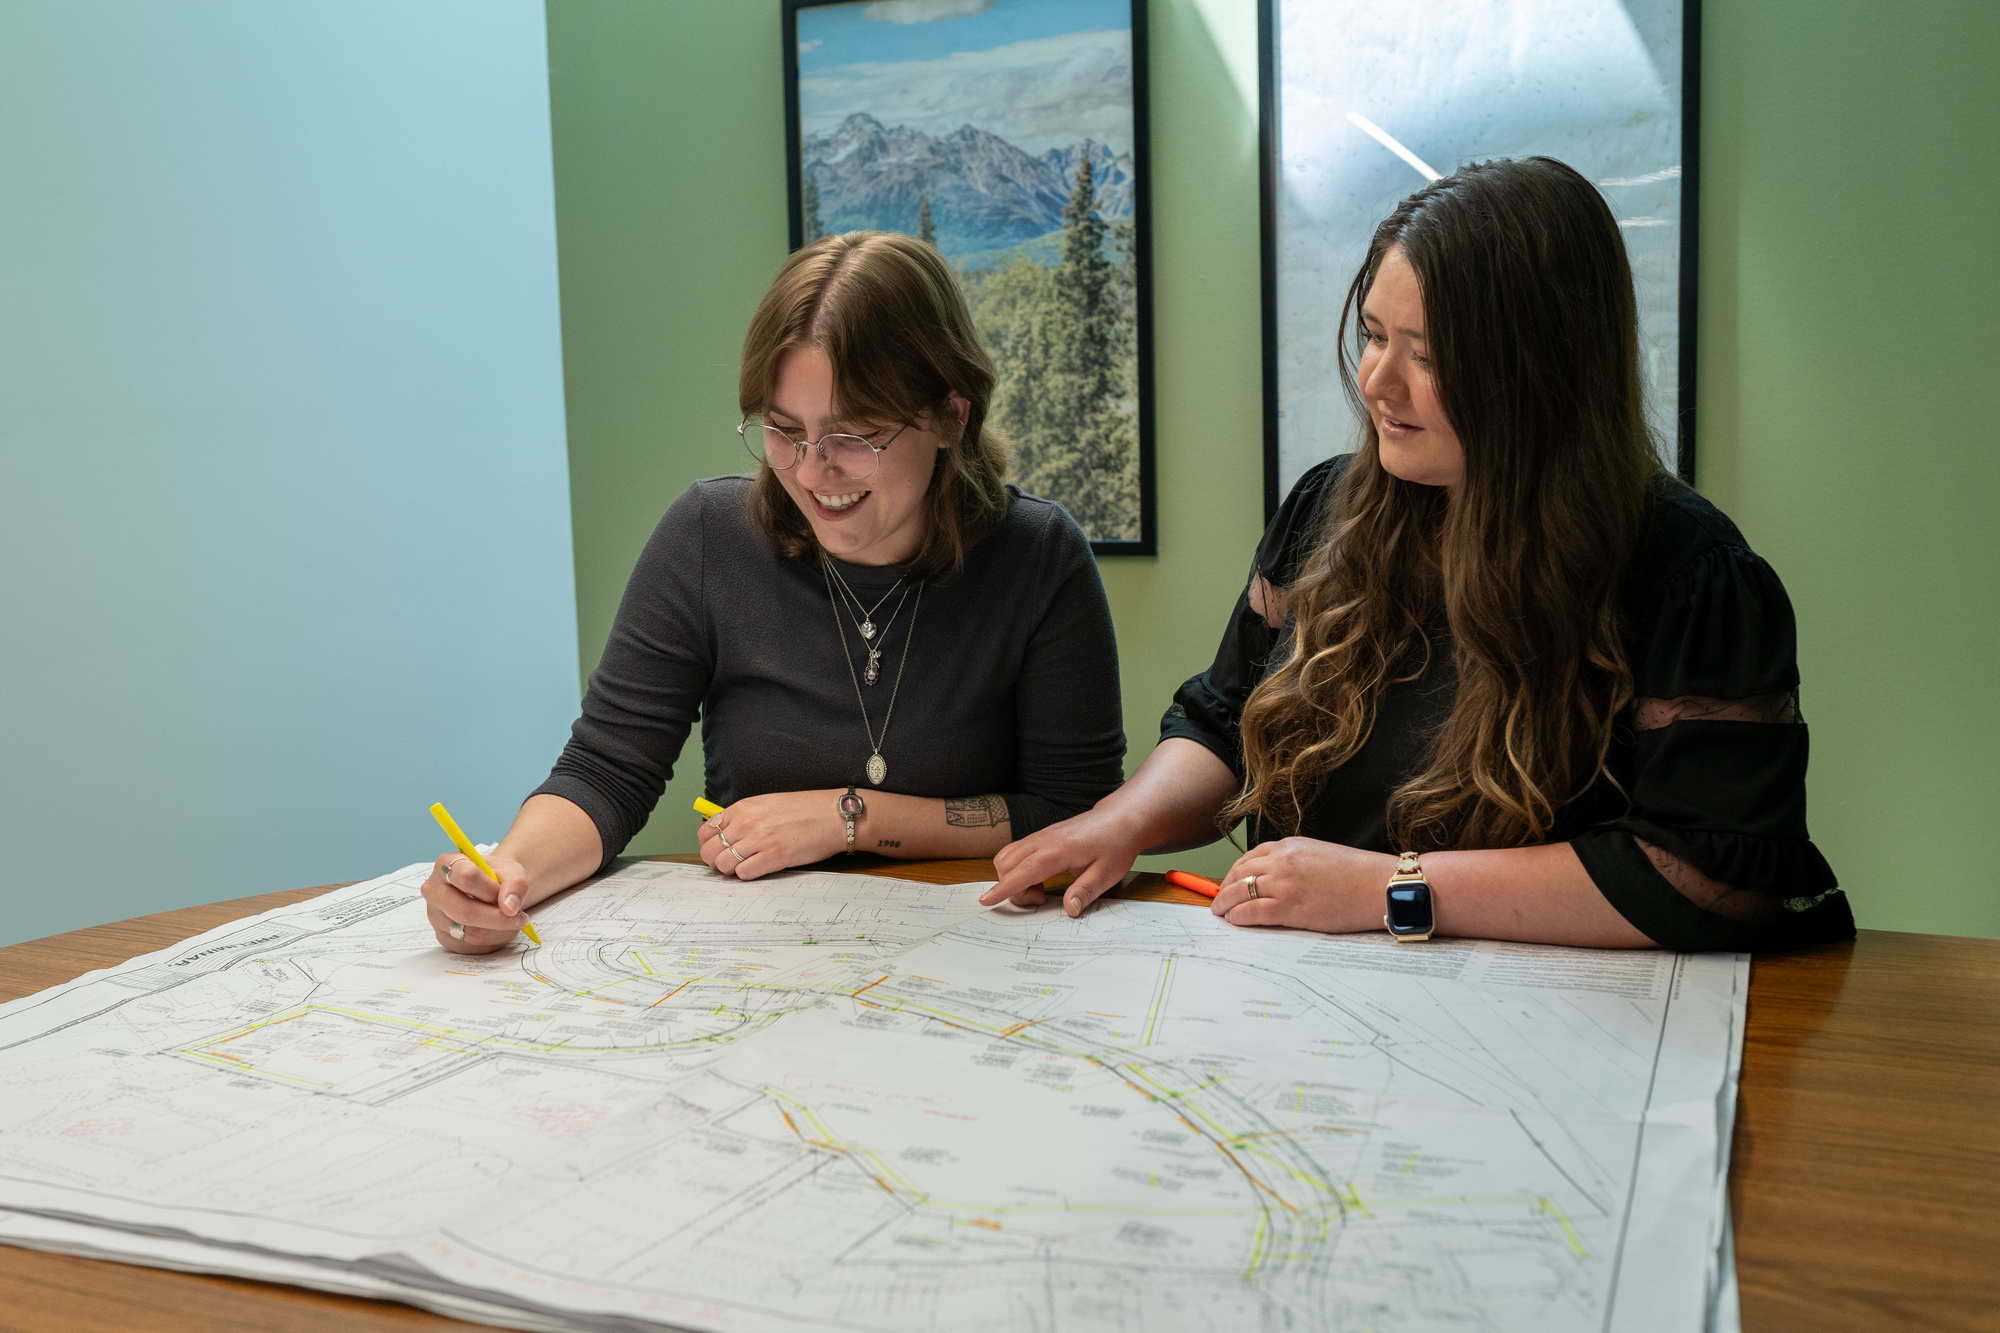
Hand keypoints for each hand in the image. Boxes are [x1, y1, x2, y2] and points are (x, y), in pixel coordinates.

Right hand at [421, 852, 532, 953]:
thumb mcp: (512, 871)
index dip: (492, 890)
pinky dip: (493, 942)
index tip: (507, 896)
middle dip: (499, 918)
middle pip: (464, 911)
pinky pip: (470, 947)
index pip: (467, 877)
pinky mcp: (443, 936)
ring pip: (470, 933)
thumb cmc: (497, 877)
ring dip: (500, 932)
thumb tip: (509, 908)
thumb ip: (516, 884)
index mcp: (447, 864)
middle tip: (520, 917)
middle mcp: (434, 890)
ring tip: (512, 922)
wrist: (491, 889)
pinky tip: (500, 930)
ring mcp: (435, 916)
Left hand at [696, 791, 845, 880]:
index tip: (718, 849)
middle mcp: (747, 822)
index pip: (706, 831)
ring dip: (731, 870)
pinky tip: (760, 869)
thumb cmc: (805, 810)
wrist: (834, 815)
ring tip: (746, 866)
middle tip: (729, 863)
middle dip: (716, 860)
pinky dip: (747, 875)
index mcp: (743, 807)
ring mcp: (759, 840)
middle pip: (710, 850)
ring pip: (723, 864)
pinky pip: (744, 873)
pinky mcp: (774, 857)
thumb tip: (724, 833)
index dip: (708, 844)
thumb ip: (744, 817)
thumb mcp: (767, 804)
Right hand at [982, 806, 1146, 916]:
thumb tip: (1068, 910)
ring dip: (1012, 877)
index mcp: (1057, 851)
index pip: (1021, 872)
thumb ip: (1085, 892)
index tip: (986, 901)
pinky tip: (1040, 878)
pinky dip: (1018, 869)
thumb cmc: (1116, 844)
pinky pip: (1016, 852)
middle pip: (1005, 863)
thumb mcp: (1107, 873)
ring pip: (1006, 855)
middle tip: (1040, 899)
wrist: (1121, 818)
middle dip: (1010, 887)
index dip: (1003, 889)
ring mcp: (1040, 836)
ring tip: (1041, 890)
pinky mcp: (1041, 837)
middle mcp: (1042, 840)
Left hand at [1210, 838, 1394, 932]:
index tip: (1229, 882)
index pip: (1250, 856)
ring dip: (1224, 903)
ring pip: (1238, 891)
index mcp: (1290, 846)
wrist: (1381, 885)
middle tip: (1218, 900)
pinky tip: (1233, 920)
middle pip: (1239, 872)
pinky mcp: (1289, 907)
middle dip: (1224, 887)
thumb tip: (1278, 878)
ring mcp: (1284, 883)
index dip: (1235, 871)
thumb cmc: (1358, 875)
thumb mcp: (1320, 856)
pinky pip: (1251, 911)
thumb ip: (1296, 862)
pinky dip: (1237, 916)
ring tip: (1220, 912)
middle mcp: (1282, 861)